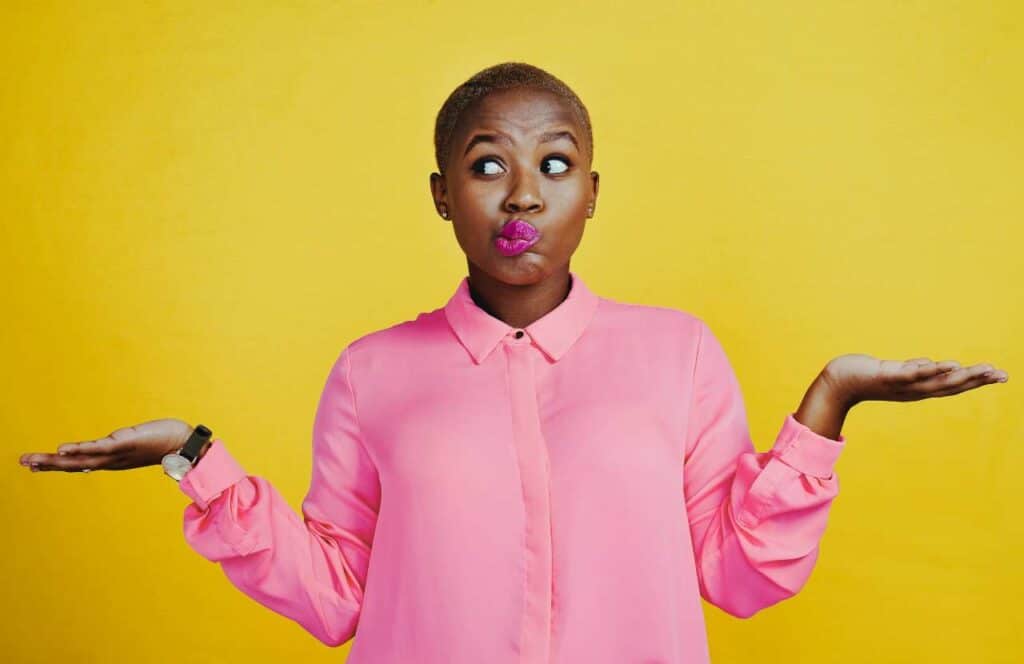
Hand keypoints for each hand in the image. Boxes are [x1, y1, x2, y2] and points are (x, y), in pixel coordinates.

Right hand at [18, 418, 193, 472]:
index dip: (56, 464)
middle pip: (72, 464)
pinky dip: (78, 449)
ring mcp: (115, 453)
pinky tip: (61, 449)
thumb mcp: (134, 446)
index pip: (78, 464)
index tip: (33, 465)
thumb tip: (108, 449)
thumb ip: (119, 448)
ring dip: (54, 459)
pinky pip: (96, 448)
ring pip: (79, 458)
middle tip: (22, 461)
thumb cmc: (161, 442)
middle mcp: (110, 460)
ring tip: (32, 459)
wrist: (183, 444)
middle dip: (46, 464)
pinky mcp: (123, 444)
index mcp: (110, 460)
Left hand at [821, 354, 1008, 405]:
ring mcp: (902, 385)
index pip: (952, 386)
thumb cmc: (866, 377)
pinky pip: (913, 373)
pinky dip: (932, 369)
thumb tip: (932, 364)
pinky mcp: (888, 376)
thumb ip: (916, 370)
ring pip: (937, 381)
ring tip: (985, 369)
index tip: (1000, 376)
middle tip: (1003, 375)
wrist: (837, 384)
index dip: (976, 382)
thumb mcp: (897, 373)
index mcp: (918, 389)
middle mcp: (913, 391)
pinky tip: (948, 364)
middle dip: (978, 380)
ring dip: (963, 376)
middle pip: (952, 386)